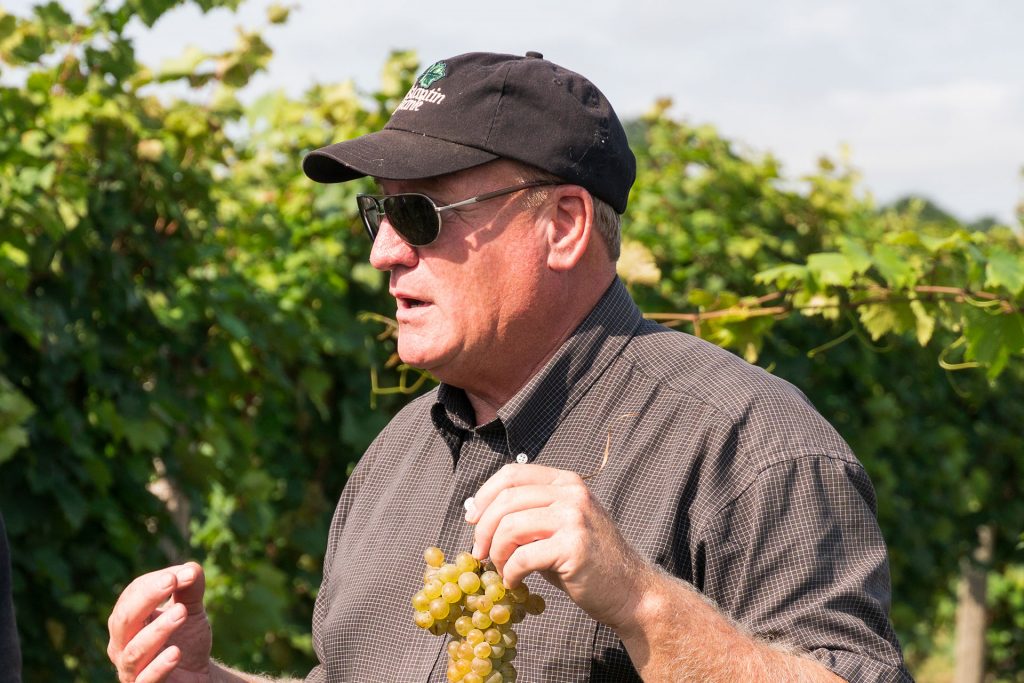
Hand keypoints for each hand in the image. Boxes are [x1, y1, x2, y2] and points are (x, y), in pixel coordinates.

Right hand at [107, 562, 211, 682]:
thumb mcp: (191, 610)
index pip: (133, 595)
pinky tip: (176, 652)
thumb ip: (190, 589)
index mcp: (128, 619)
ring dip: (158, 629)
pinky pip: (145, 680)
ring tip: (182, 612)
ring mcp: (130, 669)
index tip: (185, 573)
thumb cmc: (186, 639)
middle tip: (172, 582)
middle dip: (147, 598)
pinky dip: (159, 666)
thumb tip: (191, 568)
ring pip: (134, 650)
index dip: (156, 582)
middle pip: (123, 620)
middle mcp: (121, 644)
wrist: (197, 676)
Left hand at [466, 463, 648, 629]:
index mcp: (566, 482)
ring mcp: (575, 518)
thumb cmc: (588, 562)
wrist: (631, 591)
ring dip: (496, 553)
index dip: (485, 496)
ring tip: (501, 570)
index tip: (472, 519)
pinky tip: (515, 583)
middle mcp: (572, 493)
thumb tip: (478, 514)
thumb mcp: (559, 526)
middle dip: (483, 529)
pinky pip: (523, 557)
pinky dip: (510, 573)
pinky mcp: (574, 547)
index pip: (512, 473)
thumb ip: (527, 515)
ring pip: (510, 526)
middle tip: (479, 554)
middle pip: (507, 499)